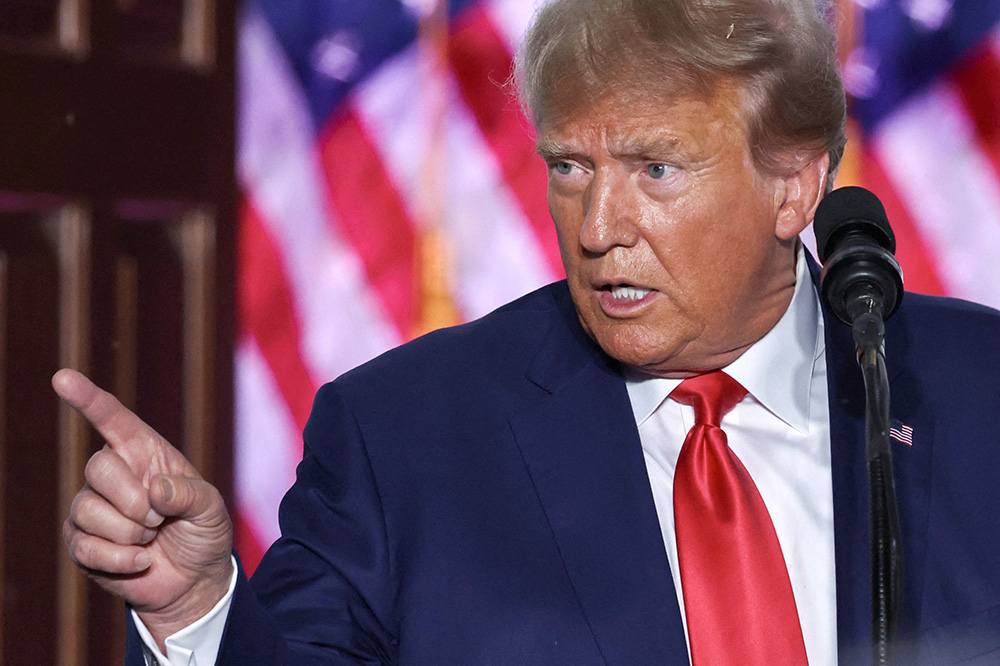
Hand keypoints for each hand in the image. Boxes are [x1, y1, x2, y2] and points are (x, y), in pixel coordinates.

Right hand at [56, 368, 232, 647]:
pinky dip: (122, 560)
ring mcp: (91, 509)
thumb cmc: (203, 532)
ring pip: (87, 509)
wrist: (194, 578)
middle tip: (158, 520)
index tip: (63, 377)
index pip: (113, 420)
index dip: (88, 398)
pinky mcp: (81, 543)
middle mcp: (113, 475)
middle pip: (98, 468)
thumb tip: (154, 488)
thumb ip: (188, 493)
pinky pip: (87, 546)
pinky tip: (142, 561)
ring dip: (130, 534)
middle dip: (135, 501)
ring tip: (151, 539)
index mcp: (145, 454)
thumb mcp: (210, 508)